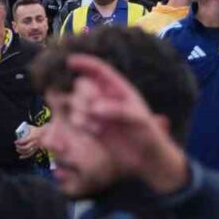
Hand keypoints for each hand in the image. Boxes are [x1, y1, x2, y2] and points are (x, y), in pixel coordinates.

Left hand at [15, 129, 40, 158]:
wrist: (46, 134)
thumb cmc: (38, 130)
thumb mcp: (32, 128)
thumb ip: (26, 127)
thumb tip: (21, 126)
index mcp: (32, 137)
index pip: (23, 141)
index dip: (18, 142)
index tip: (15, 142)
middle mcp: (33, 143)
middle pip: (25, 147)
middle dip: (19, 147)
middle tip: (16, 145)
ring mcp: (35, 147)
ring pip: (27, 152)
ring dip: (21, 152)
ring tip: (17, 150)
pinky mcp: (35, 149)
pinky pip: (30, 154)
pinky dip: (25, 156)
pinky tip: (20, 157)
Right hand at [63, 54, 188, 193]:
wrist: (146, 158)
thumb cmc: (148, 134)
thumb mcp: (138, 119)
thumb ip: (117, 110)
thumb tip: (94, 107)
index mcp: (119, 88)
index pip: (99, 70)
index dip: (84, 63)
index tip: (70, 61)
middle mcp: (105, 98)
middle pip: (82, 85)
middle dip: (82, 96)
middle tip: (92, 111)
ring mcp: (97, 112)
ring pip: (76, 102)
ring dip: (80, 112)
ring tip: (96, 127)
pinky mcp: (92, 127)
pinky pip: (77, 119)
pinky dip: (81, 123)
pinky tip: (95, 133)